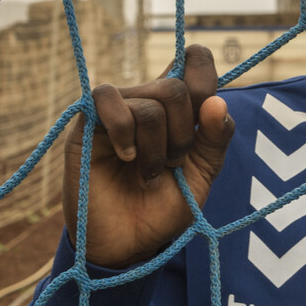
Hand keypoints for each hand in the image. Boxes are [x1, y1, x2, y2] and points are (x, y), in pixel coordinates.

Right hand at [62, 45, 234, 267]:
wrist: (129, 244)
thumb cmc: (165, 207)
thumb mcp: (202, 174)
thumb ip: (216, 139)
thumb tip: (217, 103)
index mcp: (180, 109)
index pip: (193, 61)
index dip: (203, 73)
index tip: (206, 110)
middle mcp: (147, 101)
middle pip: (175, 88)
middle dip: (183, 134)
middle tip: (173, 163)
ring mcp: (117, 110)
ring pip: (149, 103)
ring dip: (157, 147)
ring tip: (148, 173)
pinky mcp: (88, 123)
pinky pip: (109, 100)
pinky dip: (125, 132)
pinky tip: (127, 156)